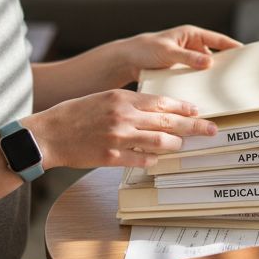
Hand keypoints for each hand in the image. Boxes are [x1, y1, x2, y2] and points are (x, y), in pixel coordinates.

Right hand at [24, 89, 217, 168]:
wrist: (47, 134)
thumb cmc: (73, 114)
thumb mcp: (103, 98)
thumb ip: (129, 103)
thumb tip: (155, 111)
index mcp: (122, 98)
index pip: (161, 102)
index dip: (183, 107)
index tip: (198, 111)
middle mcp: (123, 116)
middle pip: (167, 122)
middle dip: (194, 126)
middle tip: (211, 129)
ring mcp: (118, 138)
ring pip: (159, 141)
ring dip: (175, 144)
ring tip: (183, 145)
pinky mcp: (110, 157)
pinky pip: (141, 160)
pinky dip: (152, 159)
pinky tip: (157, 158)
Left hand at [114, 25, 242, 82]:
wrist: (127, 60)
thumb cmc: (145, 49)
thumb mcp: (168, 52)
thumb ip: (188, 57)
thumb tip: (209, 62)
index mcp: (192, 34)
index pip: (219, 39)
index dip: (233, 46)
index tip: (247, 53)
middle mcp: (192, 46)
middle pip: (216, 55)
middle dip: (227, 64)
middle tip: (240, 74)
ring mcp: (188, 59)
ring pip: (207, 68)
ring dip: (213, 76)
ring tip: (226, 87)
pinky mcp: (182, 71)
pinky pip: (197, 77)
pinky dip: (202, 83)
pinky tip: (207, 93)